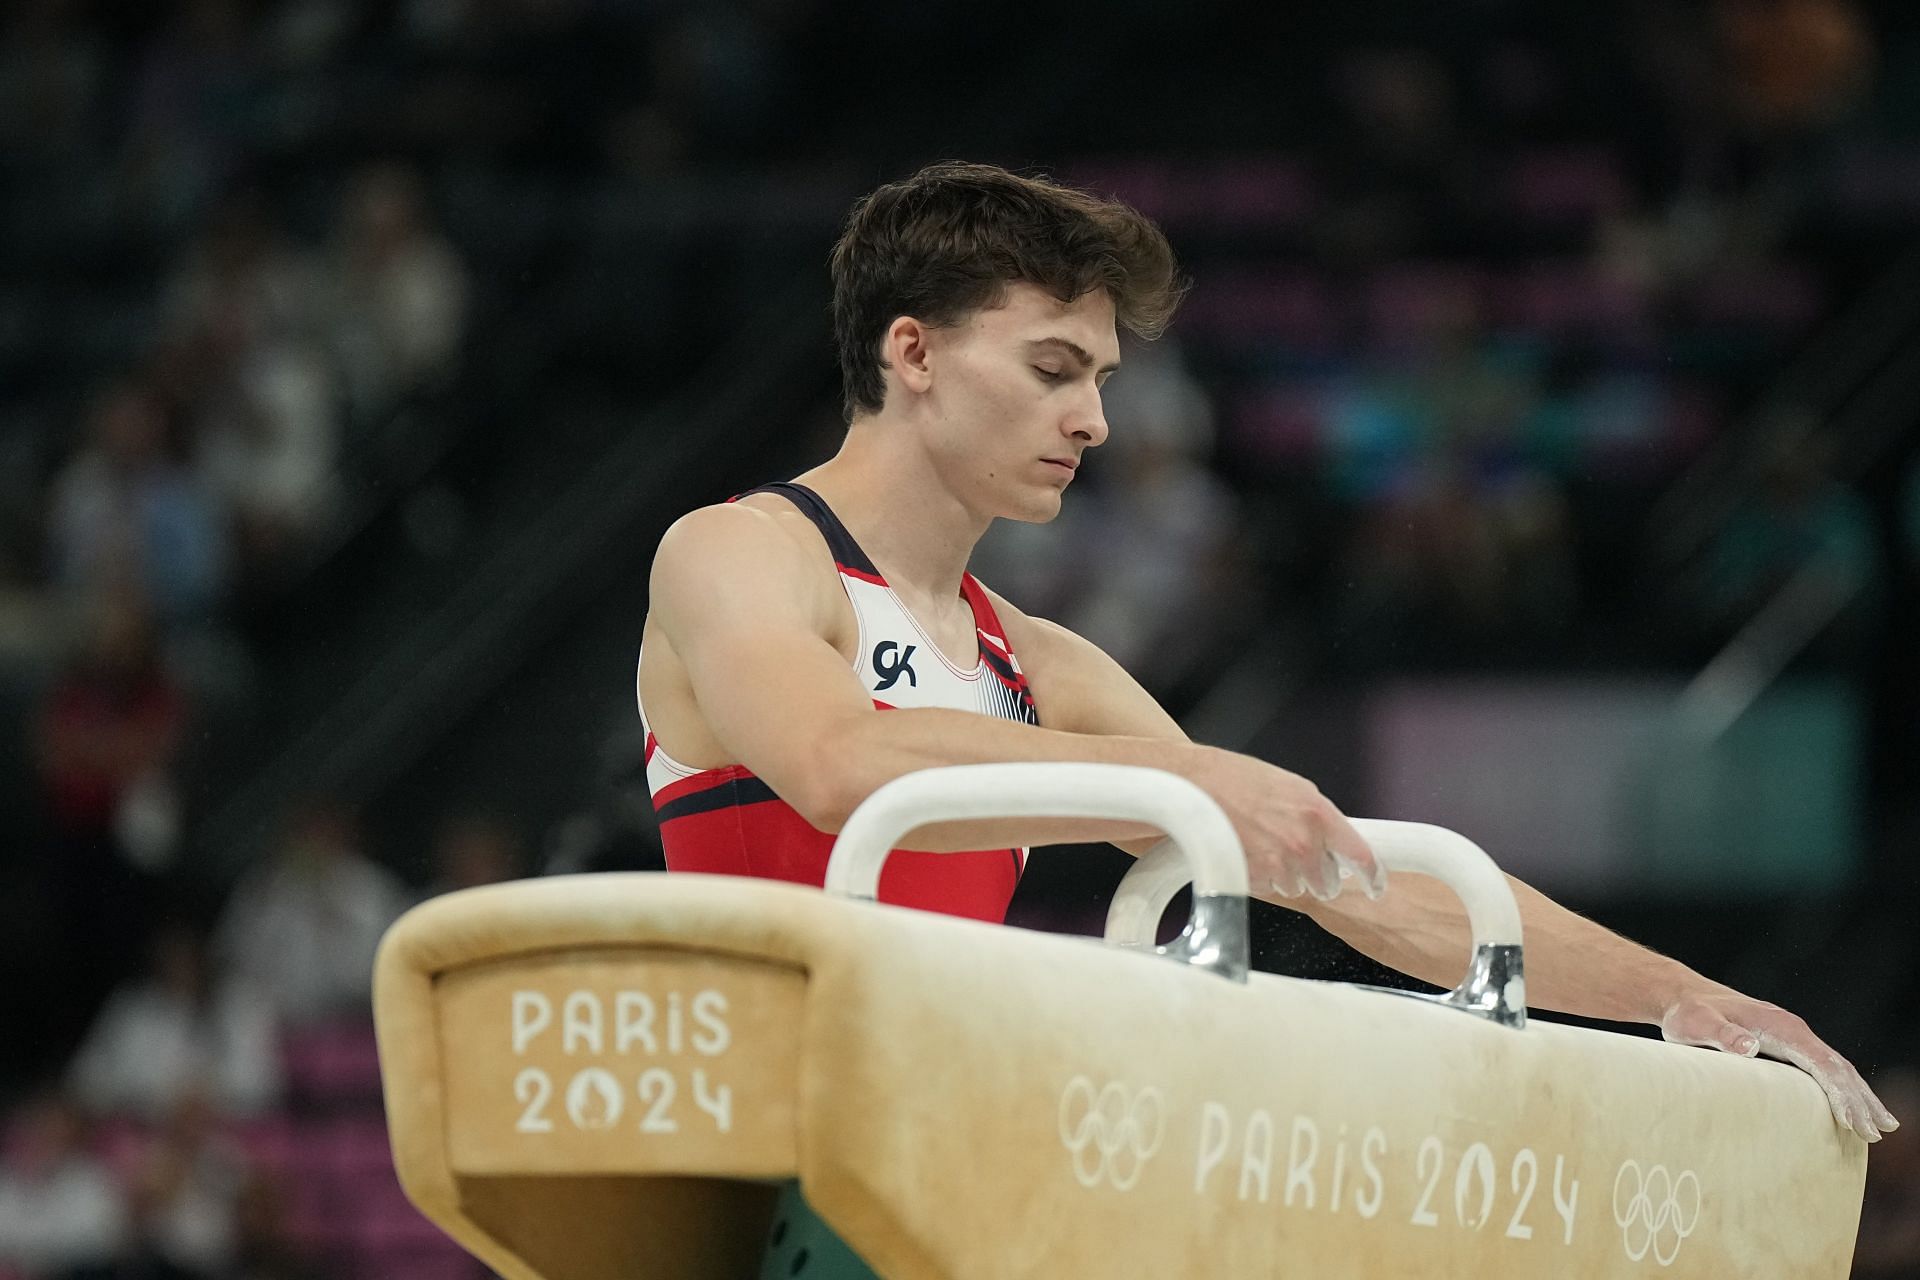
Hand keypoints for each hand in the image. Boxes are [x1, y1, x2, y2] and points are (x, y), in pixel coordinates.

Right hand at [1190, 747, 1383, 902]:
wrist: (1193, 785)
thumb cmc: (1236, 779)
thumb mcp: (1289, 786)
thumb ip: (1317, 815)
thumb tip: (1334, 841)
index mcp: (1317, 814)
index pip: (1360, 855)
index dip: (1371, 874)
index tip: (1375, 884)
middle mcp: (1302, 842)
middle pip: (1326, 880)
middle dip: (1315, 872)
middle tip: (1293, 852)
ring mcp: (1278, 864)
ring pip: (1296, 887)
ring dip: (1285, 874)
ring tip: (1261, 844)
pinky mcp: (1254, 878)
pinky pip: (1269, 889)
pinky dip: (1261, 877)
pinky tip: (1246, 852)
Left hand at [1660, 987, 1898, 1141]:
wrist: (1683, 997)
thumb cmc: (1689, 1013)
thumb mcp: (1698, 1024)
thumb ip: (1722, 1034)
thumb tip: (1750, 1046)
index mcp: (1780, 1027)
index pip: (1822, 1063)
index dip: (1841, 1092)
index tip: (1854, 1120)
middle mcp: (1794, 1030)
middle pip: (1838, 1067)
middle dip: (1861, 1099)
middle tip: (1878, 1132)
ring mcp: (1793, 1036)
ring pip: (1836, 1068)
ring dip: (1859, 1096)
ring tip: (1881, 1127)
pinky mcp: (1787, 1045)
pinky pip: (1823, 1069)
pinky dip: (1843, 1089)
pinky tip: (1852, 1109)